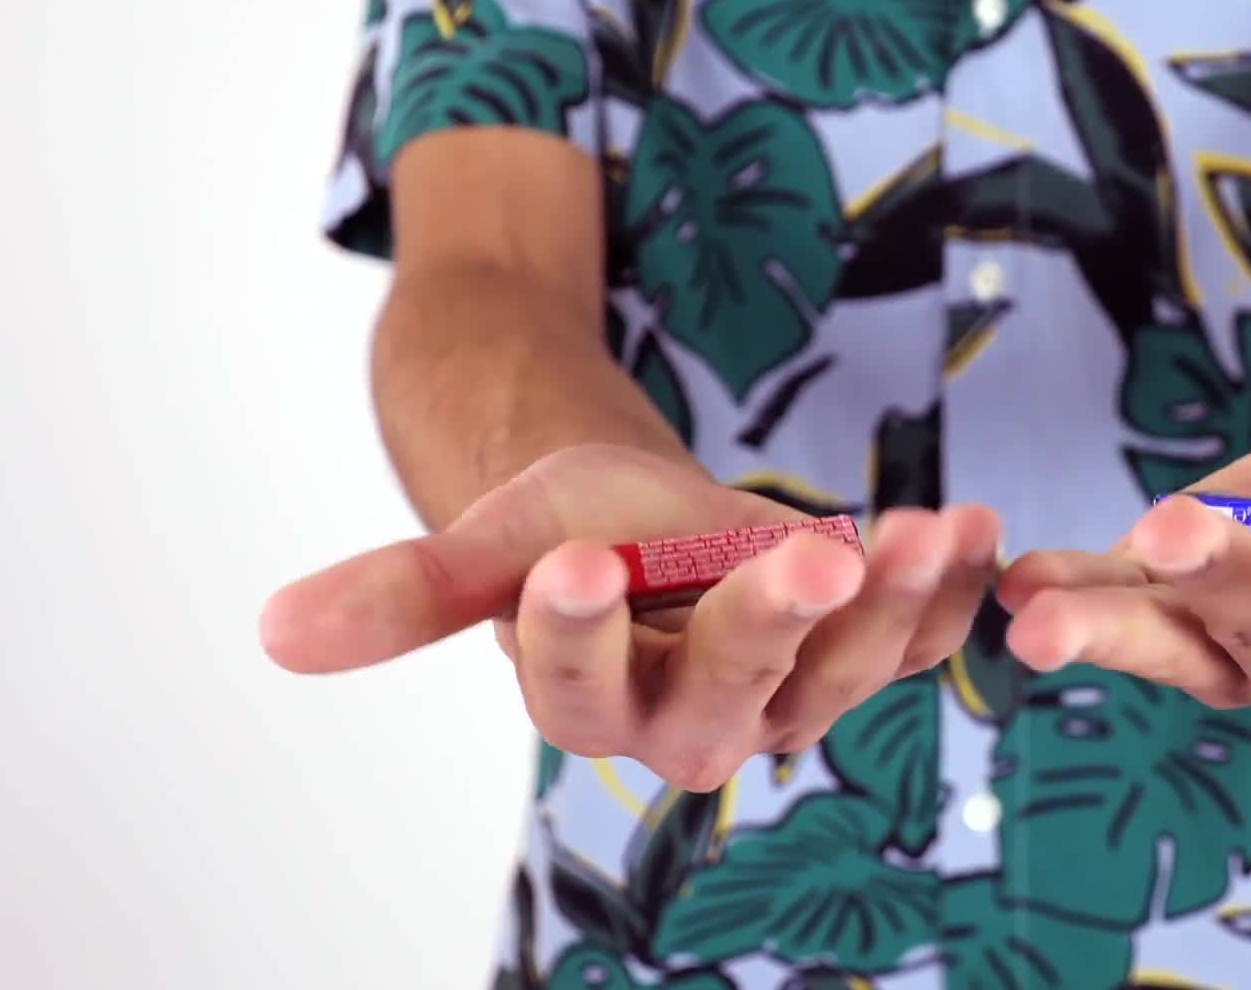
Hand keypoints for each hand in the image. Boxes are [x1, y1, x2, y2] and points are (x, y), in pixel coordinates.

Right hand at [259, 444, 1001, 788]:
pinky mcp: (863, 659)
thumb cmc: (568, 531)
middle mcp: (692, 723)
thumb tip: (270, 632)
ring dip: (896, 604)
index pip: (574, 684)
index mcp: (587, 703)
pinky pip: (919, 635)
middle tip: (807, 555)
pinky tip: (980, 526)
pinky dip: (952, 588)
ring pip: (846, 671)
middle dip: (769, 624)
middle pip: (728, 689)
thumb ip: (406, 592)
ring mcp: (791, 698)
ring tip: (932, 528)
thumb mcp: (494, 541)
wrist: (654, 532)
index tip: (576, 560)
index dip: (575, 629)